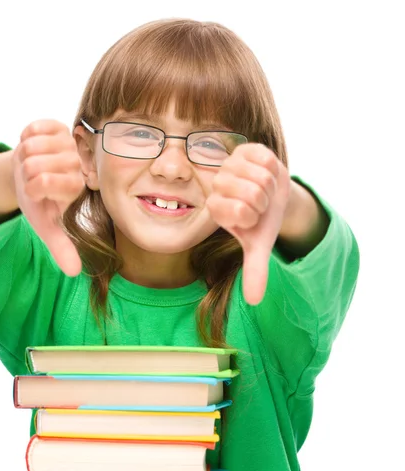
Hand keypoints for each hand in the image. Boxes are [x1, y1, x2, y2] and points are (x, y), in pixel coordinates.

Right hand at [12, 119, 84, 276]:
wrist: (30, 177)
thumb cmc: (40, 204)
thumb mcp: (47, 227)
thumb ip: (61, 247)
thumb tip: (73, 272)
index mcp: (78, 188)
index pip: (42, 182)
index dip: (30, 188)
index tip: (37, 193)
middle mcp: (79, 164)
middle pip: (33, 164)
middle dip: (25, 173)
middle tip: (34, 178)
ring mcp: (70, 143)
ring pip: (30, 145)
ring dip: (24, 155)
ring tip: (35, 164)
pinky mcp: (59, 126)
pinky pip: (32, 128)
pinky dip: (25, 137)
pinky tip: (35, 148)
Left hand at [206, 143, 291, 304]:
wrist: (275, 195)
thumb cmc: (262, 221)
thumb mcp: (259, 245)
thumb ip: (254, 270)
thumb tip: (254, 301)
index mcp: (216, 208)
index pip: (241, 212)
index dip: (254, 216)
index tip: (251, 217)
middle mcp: (217, 185)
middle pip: (253, 193)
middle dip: (265, 201)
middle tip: (260, 202)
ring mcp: (229, 164)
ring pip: (260, 176)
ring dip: (270, 185)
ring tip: (263, 188)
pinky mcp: (244, 149)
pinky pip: (265, 158)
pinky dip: (272, 167)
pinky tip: (264, 172)